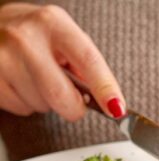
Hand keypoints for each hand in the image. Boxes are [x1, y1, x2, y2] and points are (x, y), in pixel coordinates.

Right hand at [0, 3, 124, 119]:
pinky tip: (21, 83)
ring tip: (36, 78)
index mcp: (53, 24)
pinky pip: (22, 109)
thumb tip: (109, 100)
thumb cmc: (35, 37)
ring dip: (46, 102)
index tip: (117, 108)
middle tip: (73, 101)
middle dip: (73, 108)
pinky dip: (27, 103)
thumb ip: (86, 66)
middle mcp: (25, 38)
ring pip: (41, 106)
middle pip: (60, 96)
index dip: (104, 88)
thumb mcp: (63, 38)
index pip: (87, 60)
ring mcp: (2, 59)